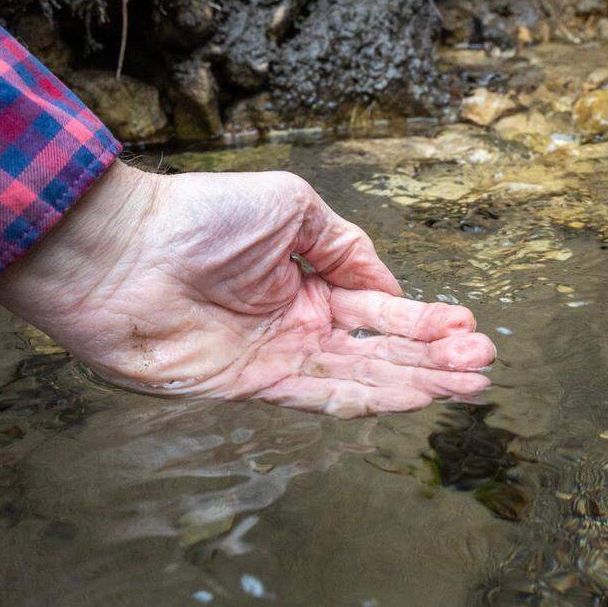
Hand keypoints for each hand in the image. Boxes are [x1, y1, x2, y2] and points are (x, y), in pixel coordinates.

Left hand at [0, 162, 495, 417]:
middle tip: (485, 363)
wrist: (122, 251)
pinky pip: (320, 396)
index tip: (469, 324)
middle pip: (377, 349)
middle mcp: (297, 323)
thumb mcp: (290, 207)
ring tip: (468, 384)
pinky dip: (370, 398)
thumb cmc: (200, 216)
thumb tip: (386, 291)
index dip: (424, 319)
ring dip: (416, 382)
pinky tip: (413, 395)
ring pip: (360, 376)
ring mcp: (276, 358)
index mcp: (306, 280)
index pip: (377, 309)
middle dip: (434, 357)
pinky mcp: (251, 387)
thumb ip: (343, 246)